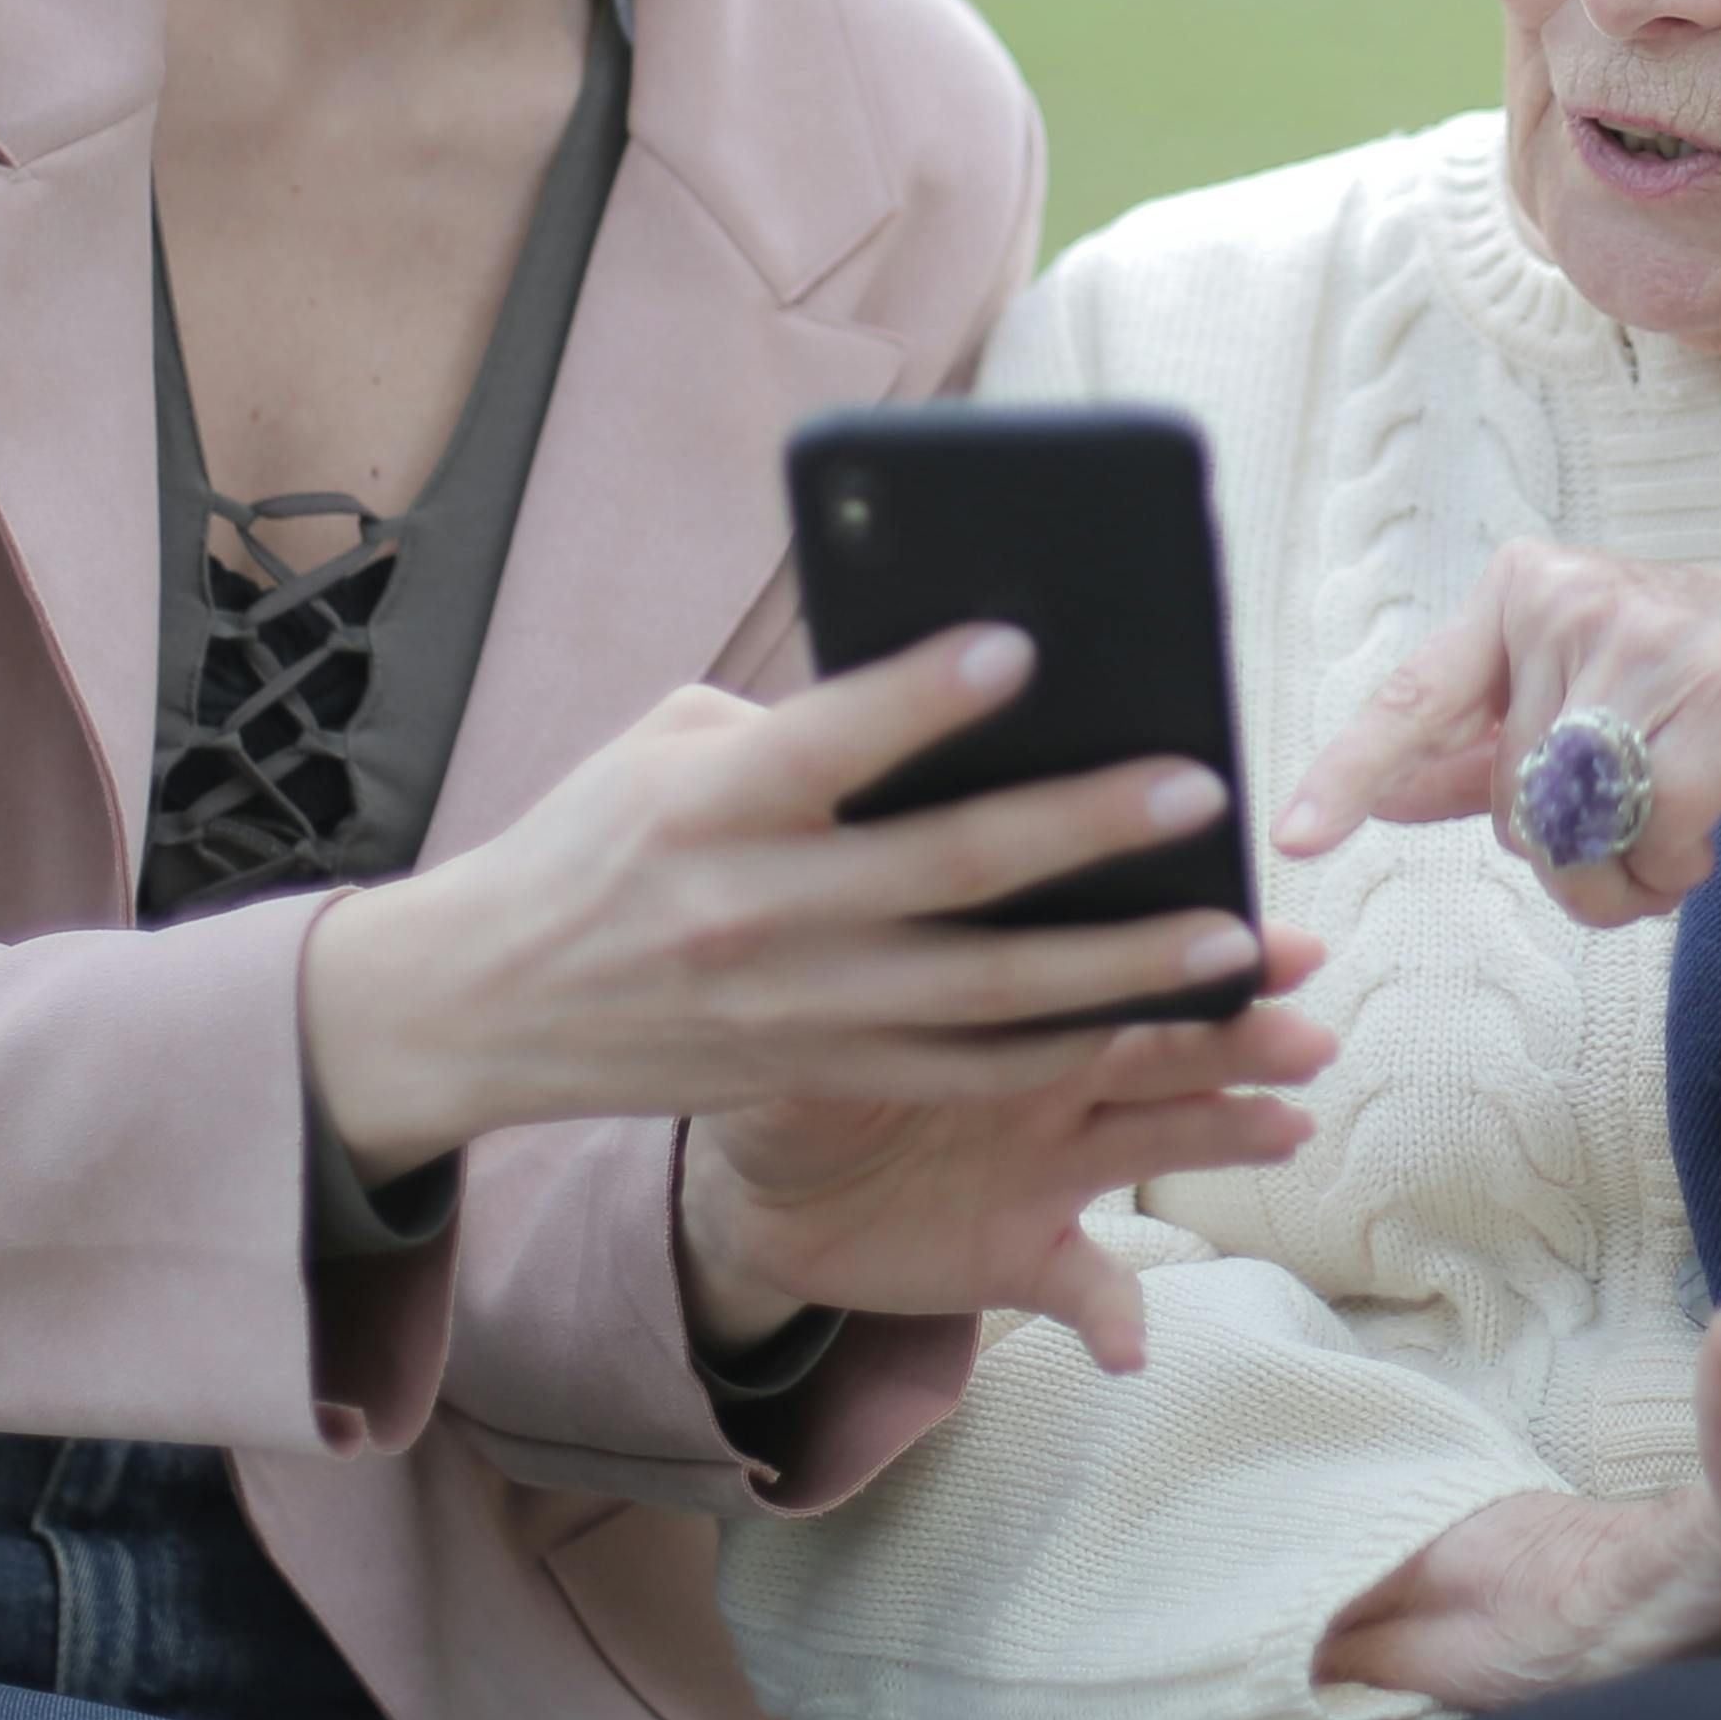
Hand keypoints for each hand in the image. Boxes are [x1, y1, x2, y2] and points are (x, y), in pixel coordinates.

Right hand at [302, 627, 1289, 1176]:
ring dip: (1119, 967)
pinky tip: (1149, 1016)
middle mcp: (756, 910)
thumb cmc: (597, 840)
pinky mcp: (816, 1073)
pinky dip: (1062, 1045)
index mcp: (710, 802)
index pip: (827, 742)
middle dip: (1084, 832)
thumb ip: (799, 726)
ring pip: (986, 994)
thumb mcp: (668, 747)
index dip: (921, 697)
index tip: (1020, 646)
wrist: (491, 1004)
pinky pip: (964, 1067)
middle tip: (1199, 789)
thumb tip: (948, 703)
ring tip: (1229, 934)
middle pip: (945, 872)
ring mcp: (794, 1009)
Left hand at [674, 926, 1335, 1372]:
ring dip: (1228, 1136)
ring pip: (1158, 1142)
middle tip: (1310, 1029)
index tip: (1268, 933)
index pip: (1115, 960)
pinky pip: (1086, 1286)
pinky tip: (1131, 1346)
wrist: (763, 1184)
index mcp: (1015, 997)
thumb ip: (847, 966)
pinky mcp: (1025, 1253)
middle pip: (1167, 1046)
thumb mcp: (807, 1003)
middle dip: (1242, 1035)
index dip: (1191, 946)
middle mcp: (1058, 1074)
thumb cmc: (796, 1057)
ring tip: (1288, 1128)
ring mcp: (1053, 1166)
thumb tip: (853, 897)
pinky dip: (1113, 1315)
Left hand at [1277, 542, 1720, 980]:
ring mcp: (1649, 638)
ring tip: (1675, 838)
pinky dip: (1676, 870)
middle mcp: (1573, 597)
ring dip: (1624, 875)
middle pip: (1510, 800)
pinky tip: (1712, 838)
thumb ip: (1483, 750)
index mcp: (1523, 592)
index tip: (1293, 836)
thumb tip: (1378, 790)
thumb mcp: (1588, 712)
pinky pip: (1653, 838)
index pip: (1416, 697)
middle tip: (1632, 831)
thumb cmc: (1717, 698)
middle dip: (1567, 853)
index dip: (1350, 772)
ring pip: (1574, 828)